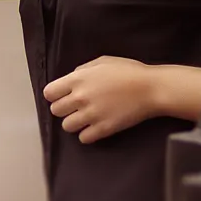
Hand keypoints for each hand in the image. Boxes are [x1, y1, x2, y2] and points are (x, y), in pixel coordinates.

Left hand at [42, 56, 159, 143]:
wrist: (151, 88)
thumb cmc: (129, 71)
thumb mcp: (102, 62)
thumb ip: (83, 70)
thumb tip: (72, 78)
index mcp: (78, 79)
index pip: (49, 93)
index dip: (55, 95)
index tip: (62, 96)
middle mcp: (81, 97)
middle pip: (55, 111)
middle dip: (64, 109)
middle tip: (76, 107)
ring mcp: (92, 114)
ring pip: (67, 126)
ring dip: (75, 122)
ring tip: (86, 118)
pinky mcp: (104, 129)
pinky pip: (83, 138)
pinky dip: (87, 134)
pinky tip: (95, 127)